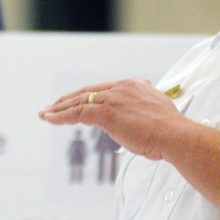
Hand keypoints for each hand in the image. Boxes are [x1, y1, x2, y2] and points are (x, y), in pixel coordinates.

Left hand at [38, 78, 186, 160]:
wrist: (174, 134)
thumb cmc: (168, 128)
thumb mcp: (157, 109)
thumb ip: (146, 105)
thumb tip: (142, 110)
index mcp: (132, 85)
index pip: (101, 89)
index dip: (85, 96)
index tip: (75, 101)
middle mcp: (120, 88)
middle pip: (86, 92)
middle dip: (67, 100)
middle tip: (52, 106)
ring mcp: (112, 99)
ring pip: (78, 101)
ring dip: (59, 109)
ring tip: (45, 114)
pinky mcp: (106, 113)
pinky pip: (77, 113)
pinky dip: (61, 116)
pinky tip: (51, 119)